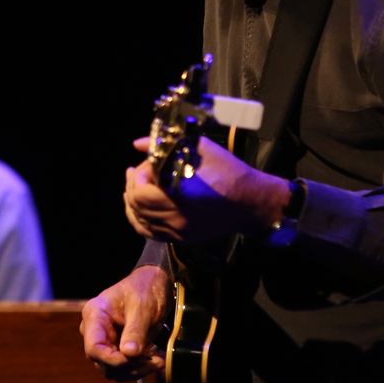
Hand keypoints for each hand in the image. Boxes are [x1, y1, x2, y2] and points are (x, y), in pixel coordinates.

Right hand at [80, 265, 168, 380]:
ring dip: (136, 370)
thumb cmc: (145, 289)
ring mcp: (105, 341)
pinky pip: (123, 368)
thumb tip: (129, 354)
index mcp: (94, 315)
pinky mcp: (116, 349)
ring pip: (113, 370)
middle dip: (129, 366)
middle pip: (103, 362)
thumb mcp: (142, 306)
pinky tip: (155, 360)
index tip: (135, 359)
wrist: (153, 285)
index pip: (94, 347)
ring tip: (158, 361)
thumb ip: (135, 330)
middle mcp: (94, 330)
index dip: (112, 360)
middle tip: (155, 361)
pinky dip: (139, 368)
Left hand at [124, 135, 287, 242]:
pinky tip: (139, 209)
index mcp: (179, 196)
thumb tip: (138, 144)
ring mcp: (178, 232)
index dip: (137, 177)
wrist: (251, 202)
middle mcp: (175, 218)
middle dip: (132, 187)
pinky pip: (151, 234)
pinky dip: (140, 221)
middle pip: (137, 207)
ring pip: (140, 223)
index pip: (140, 193)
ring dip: (132, 204)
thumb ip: (167, 146)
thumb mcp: (202, 150)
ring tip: (132, 189)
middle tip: (135, 172)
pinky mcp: (182, 238)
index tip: (147, 164)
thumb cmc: (229, 172)